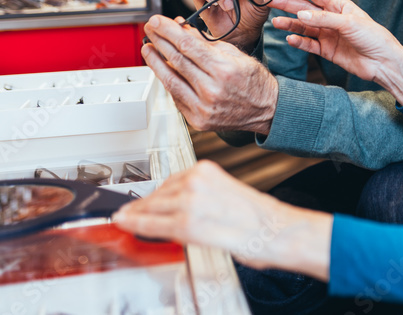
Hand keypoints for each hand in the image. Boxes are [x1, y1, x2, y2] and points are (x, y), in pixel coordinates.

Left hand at [113, 161, 331, 278]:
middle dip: (141, 206)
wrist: (276, 231)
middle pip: (157, 194)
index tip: (139, 200)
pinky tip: (128, 225)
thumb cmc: (260, 217)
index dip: (151, 194)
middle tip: (128, 212)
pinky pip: (152, 224)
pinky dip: (137, 226)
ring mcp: (189, 201)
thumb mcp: (226, 194)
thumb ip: (201, 196)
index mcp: (206, 170)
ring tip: (126, 219)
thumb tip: (178, 207)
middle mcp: (196, 181)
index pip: (169, 181)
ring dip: (135, 216)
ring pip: (151, 208)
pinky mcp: (186, 224)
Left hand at [142, 14, 277, 132]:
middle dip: (159, 41)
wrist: (267, 109)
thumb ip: (206, 43)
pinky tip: (163, 70)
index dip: (168, 31)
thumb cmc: (254, 81)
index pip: (188, 45)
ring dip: (156, 62)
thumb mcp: (235, 54)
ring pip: (171, 80)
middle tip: (149, 29)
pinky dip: (168, 81)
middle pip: (177, 60)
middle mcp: (212, 90)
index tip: (157, 21)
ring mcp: (203, 107)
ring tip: (148, 49)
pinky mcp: (198, 119)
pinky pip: (176, 97)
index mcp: (224, 70)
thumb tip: (182, 30)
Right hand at [269, 0, 402, 104]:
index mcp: (339, 6)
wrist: (383, 63)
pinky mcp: (328, 50)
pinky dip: (299, 42)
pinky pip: (309, 44)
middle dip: (287, 5)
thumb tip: (300, 15)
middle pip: (305, 9)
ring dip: (290, 25)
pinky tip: (290, 39)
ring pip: (304, 27)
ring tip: (275, 22)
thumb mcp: (349, 23)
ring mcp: (328, 35)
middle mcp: (332, 19)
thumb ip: (324, 19)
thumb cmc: (373, 37)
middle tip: (269, 2)